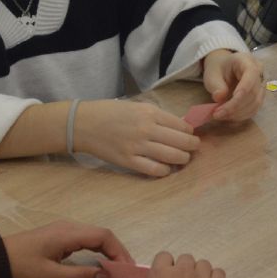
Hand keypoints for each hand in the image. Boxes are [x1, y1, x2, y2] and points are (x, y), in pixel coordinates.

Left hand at [4, 221, 132, 277]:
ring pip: (95, 236)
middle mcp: (69, 227)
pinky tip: (101, 262)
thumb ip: (81, 275)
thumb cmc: (24, 267)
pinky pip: (86, 238)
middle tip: (126, 270)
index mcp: (69, 234)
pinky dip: (98, 249)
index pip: (104, 236)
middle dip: (117, 251)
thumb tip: (107, 276)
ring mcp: (65, 229)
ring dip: (108, 250)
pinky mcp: (60, 235)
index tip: (127, 268)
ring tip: (117, 268)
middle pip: (102, 234)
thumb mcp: (52, 275)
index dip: (119, 251)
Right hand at [75, 100, 199, 177]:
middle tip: (193, 148)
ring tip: (183, 158)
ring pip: (173, 156)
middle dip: (192, 146)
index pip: (182, 125)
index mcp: (149, 113)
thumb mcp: (136, 106)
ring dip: (182, 159)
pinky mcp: (129, 161)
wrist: (84, 124)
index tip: (190, 134)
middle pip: (182, 141)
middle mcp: (147, 129)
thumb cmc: (109, 112)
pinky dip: (165, 171)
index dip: (190, 131)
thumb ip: (156, 116)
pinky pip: (155, 170)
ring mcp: (138, 147)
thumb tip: (178, 127)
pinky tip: (165, 168)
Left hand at [201, 49, 264, 122]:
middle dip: (235, 106)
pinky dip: (242, 115)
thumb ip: (216, 85)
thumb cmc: (218, 69)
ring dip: (238, 113)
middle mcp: (259, 72)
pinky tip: (229, 117)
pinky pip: (254, 108)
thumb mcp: (212, 74)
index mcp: (247, 61)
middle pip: (253, 92)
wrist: (224, 68)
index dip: (242, 91)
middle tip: (217, 114)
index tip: (227, 104)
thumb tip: (219, 97)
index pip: (251, 75)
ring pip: (255, 103)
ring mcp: (262, 85)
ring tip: (221, 116)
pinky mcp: (260, 96)